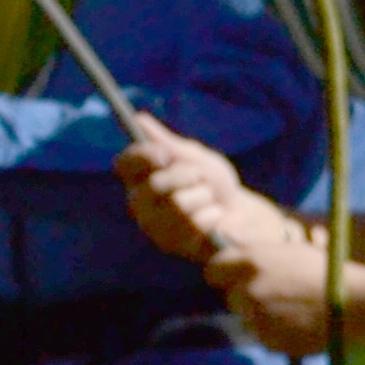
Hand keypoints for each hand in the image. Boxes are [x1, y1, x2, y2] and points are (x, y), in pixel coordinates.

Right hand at [116, 114, 254, 263]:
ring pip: (179, 204)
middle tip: (199, 176)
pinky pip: (195, 222)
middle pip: (156, 184)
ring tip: (208, 198)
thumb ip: (167, 143)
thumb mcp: (194, 157)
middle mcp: (140, 202)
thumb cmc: (212, 181)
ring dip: (204, 195)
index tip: (165, 154)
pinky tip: (214, 216)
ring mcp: (154, 225)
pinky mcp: (172, 244)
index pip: (126, 163)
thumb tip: (139, 120)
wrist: (238, 212)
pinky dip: (213, 214)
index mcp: (140, 176)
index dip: (143, 156)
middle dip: (187, 175)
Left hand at [202, 211, 337, 355]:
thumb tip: (226, 232)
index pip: (213, 270)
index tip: (237, 275)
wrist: (356, 306)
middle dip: (248, 294)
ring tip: (294, 308)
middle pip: (231, 296)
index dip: (225, 272)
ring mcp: (256, 319)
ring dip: (262, 314)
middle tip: (276, 291)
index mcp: (252, 263)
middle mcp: (247, 291)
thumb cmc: (329, 271)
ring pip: (248, 318)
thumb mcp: (294, 248)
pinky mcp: (269, 342)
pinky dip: (276, 331)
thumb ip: (256, 245)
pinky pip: (264, 336)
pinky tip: (300, 323)